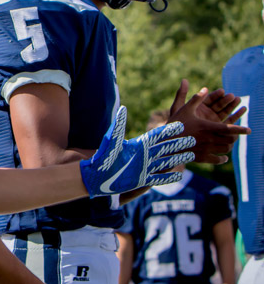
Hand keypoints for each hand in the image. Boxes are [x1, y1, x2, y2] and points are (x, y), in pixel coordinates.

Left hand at [80, 106, 195, 197]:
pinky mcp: (142, 180)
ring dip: (177, 158)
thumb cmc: (103, 158)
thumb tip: (123, 108)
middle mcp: (142, 155)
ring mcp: (143, 168)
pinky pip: (159, 178)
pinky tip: (179, 175)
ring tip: (191, 154)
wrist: (96, 177)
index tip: (179, 124)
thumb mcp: (112, 141)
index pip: (155, 136)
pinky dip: (169, 177)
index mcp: (137, 145)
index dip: (167, 130)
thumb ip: (119, 125)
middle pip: (164, 148)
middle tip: (192, 139)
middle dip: (177, 143)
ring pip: (164, 162)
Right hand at [168, 80, 249, 163]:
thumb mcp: (184, 109)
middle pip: (229, 140)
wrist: (164, 143)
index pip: (229, 129)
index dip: (240, 129)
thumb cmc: (174, 124)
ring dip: (229, 146)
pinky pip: (217, 159)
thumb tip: (206, 88)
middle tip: (235, 135)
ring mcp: (206, 150)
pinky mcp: (202, 158)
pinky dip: (222, 158)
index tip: (249, 130)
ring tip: (228, 143)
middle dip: (234, 137)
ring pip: (225, 150)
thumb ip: (196, 99)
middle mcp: (209, 139)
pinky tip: (223, 157)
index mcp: (207, 127)